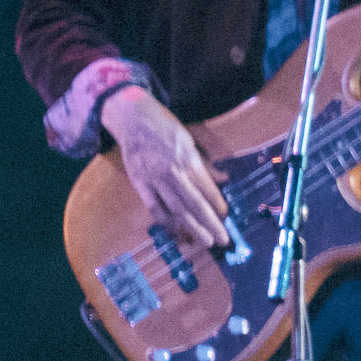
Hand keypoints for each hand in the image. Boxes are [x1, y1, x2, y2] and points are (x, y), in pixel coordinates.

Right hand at [104, 87, 231, 250]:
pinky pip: (154, 207)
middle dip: (209, 224)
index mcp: (188, 160)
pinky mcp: (139, 183)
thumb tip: (223, 180)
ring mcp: (154, 179)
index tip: (226, 217)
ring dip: (191, 227)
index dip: (217, 204)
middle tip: (222, 240)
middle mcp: (172, 172)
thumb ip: (204, 164)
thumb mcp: (190, 141)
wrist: (133, 120)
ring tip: (204, 240)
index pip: (206, 189)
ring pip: (175, 209)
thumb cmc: (165, 128)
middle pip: (193, 204)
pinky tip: (176, 230)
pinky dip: (166, 221)